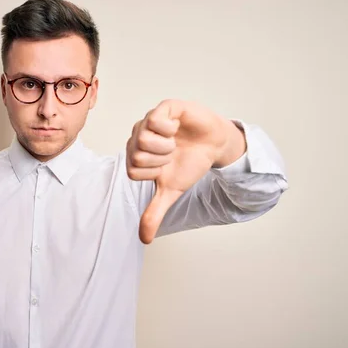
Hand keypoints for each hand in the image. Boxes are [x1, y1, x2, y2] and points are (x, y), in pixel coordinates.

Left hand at [126, 99, 245, 243]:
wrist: (215, 145)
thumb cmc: (190, 163)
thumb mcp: (172, 190)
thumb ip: (155, 212)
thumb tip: (144, 239)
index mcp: (137, 155)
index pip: (132, 170)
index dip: (153, 173)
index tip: (166, 167)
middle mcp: (139, 137)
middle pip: (135, 155)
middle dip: (160, 160)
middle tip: (172, 154)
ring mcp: (150, 121)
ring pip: (142, 138)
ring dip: (165, 146)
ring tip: (175, 143)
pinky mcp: (165, 108)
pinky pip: (155, 119)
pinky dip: (169, 129)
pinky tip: (177, 129)